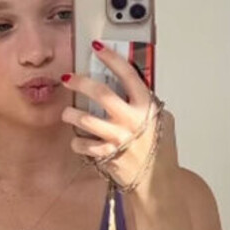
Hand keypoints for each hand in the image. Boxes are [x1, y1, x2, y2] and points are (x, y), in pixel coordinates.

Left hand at [60, 41, 177, 191]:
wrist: (158, 182)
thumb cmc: (161, 151)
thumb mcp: (162, 120)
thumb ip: (147, 103)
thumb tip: (131, 88)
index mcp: (146, 107)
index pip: (127, 75)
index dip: (111, 58)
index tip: (98, 48)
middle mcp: (130, 120)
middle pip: (100, 94)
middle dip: (80, 82)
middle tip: (68, 78)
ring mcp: (116, 138)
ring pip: (84, 120)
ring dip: (71, 114)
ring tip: (67, 113)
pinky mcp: (106, 156)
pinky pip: (82, 145)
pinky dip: (77, 142)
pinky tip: (77, 140)